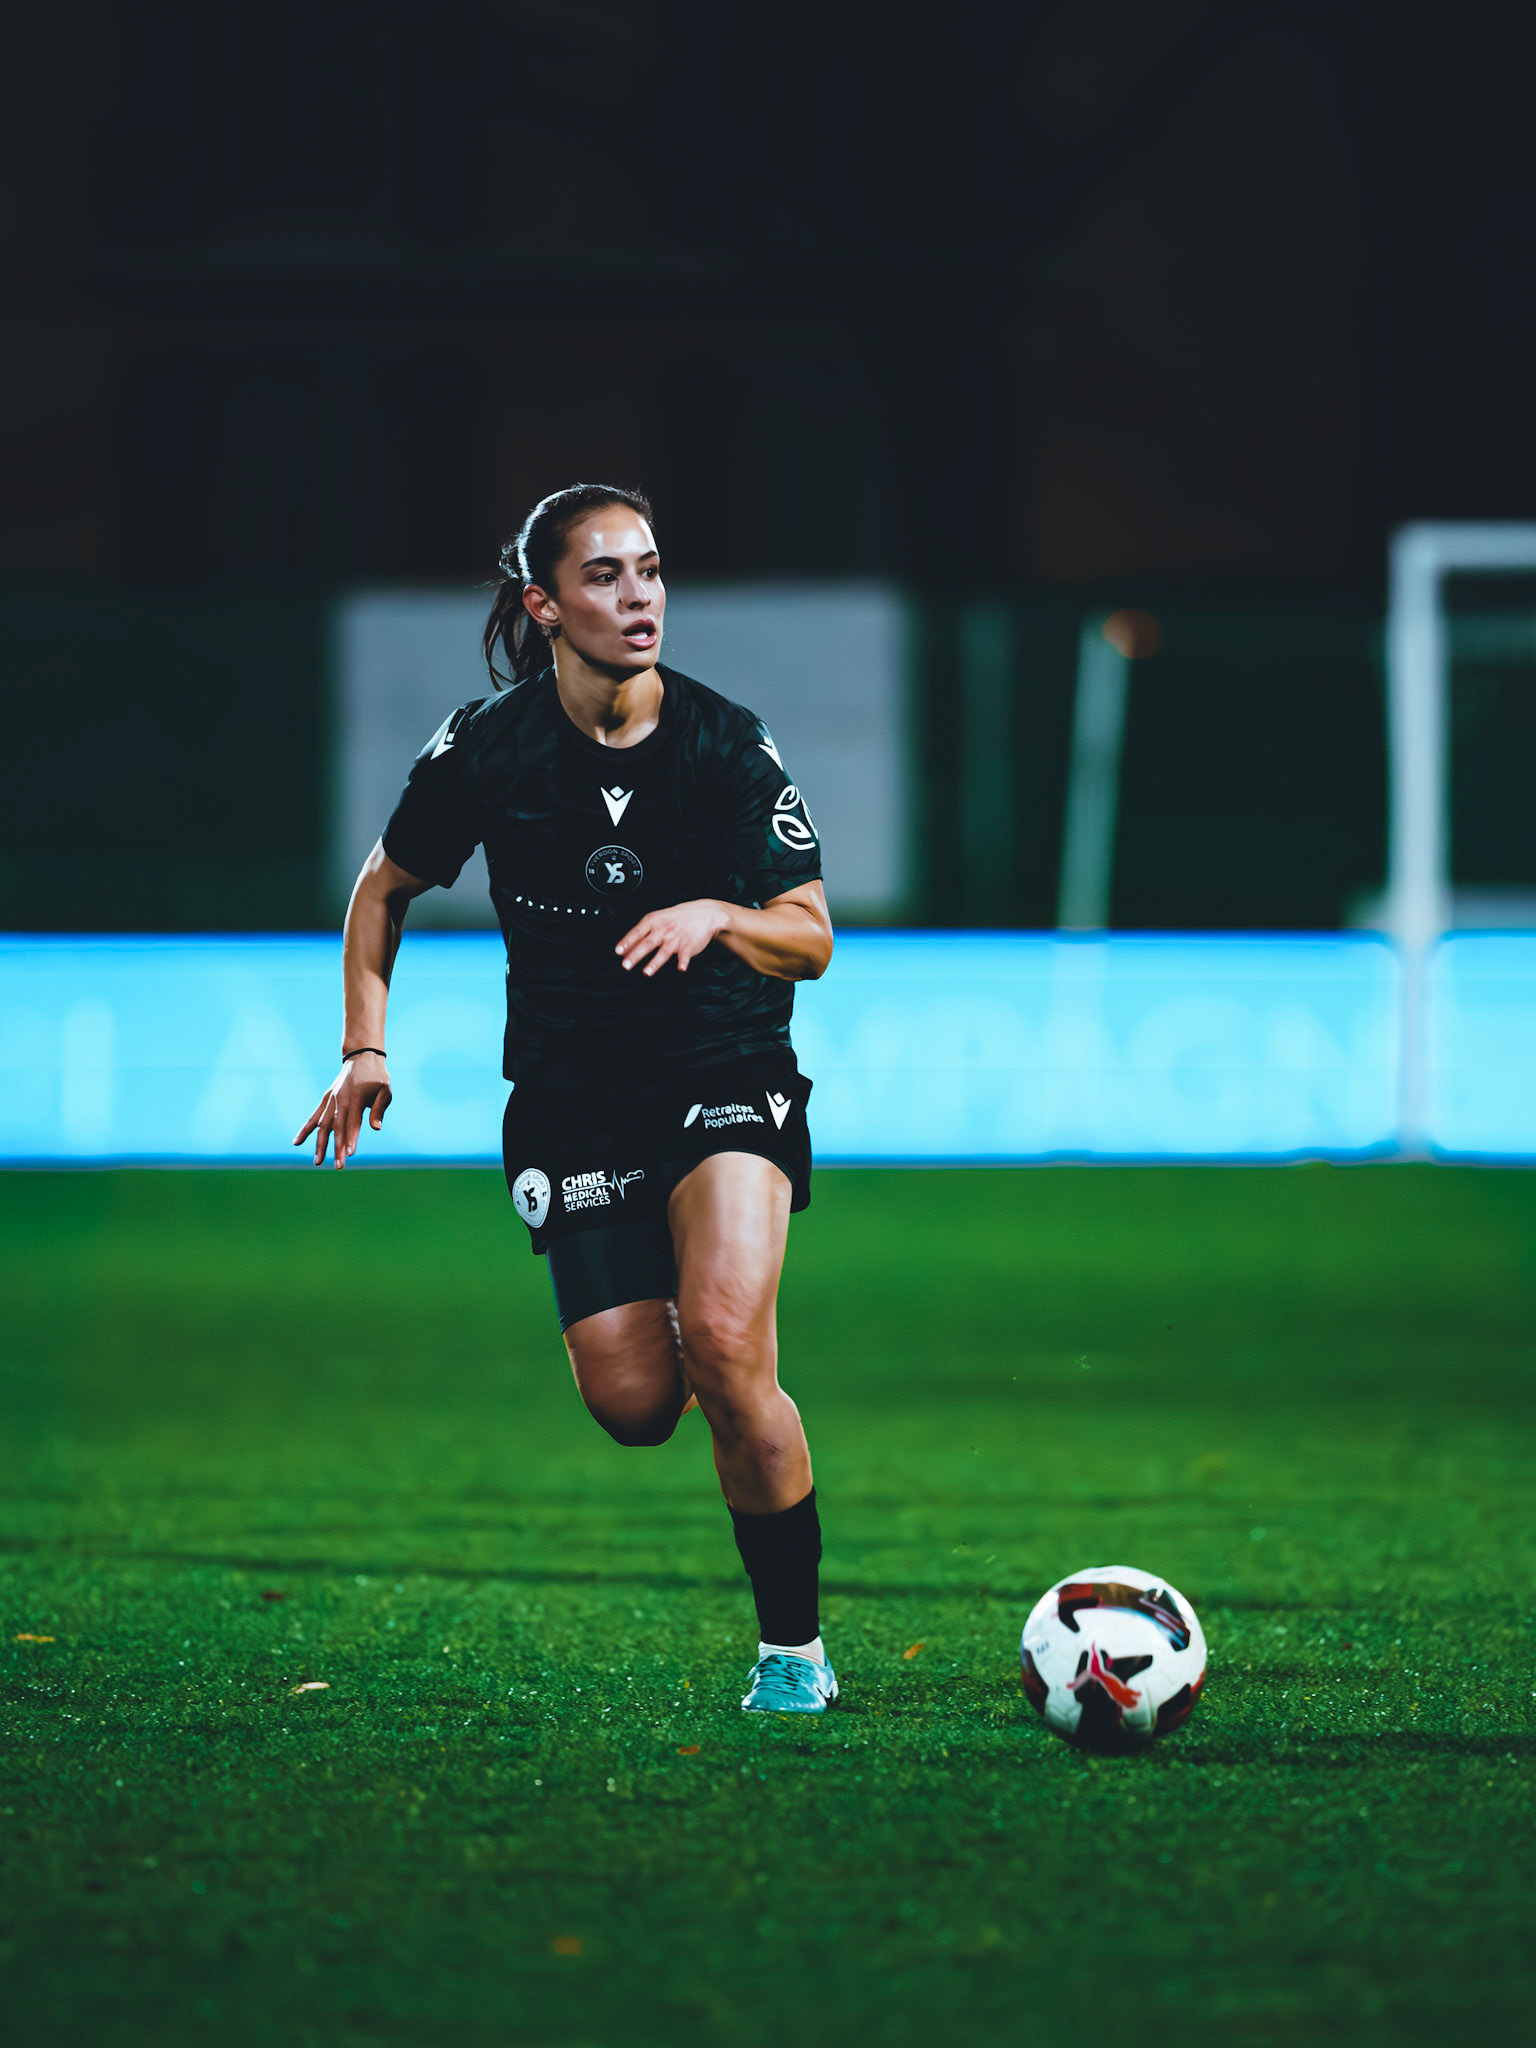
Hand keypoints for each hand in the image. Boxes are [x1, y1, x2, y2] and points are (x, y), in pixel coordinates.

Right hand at [294, 1052, 391, 1167]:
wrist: (362, 1058)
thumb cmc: (377, 1077)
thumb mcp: (385, 1090)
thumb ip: (380, 1109)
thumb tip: (376, 1128)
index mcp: (355, 1098)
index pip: (353, 1122)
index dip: (351, 1138)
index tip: (349, 1154)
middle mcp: (339, 1100)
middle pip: (337, 1128)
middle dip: (337, 1148)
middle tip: (339, 1166)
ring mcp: (331, 1100)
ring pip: (323, 1125)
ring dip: (320, 1144)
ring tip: (317, 1162)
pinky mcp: (326, 1100)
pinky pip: (314, 1116)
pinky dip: (306, 1129)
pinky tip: (297, 1142)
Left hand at [616, 898, 729, 976]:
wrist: (703, 914)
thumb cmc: (677, 918)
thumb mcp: (658, 919)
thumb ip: (642, 933)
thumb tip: (624, 949)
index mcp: (654, 921)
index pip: (637, 932)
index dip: (627, 942)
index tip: (618, 951)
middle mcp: (664, 930)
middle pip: (647, 943)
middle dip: (636, 955)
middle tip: (626, 965)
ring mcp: (676, 938)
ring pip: (664, 952)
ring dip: (655, 963)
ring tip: (647, 972)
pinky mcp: (688, 945)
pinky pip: (685, 955)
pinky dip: (683, 962)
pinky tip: (681, 968)